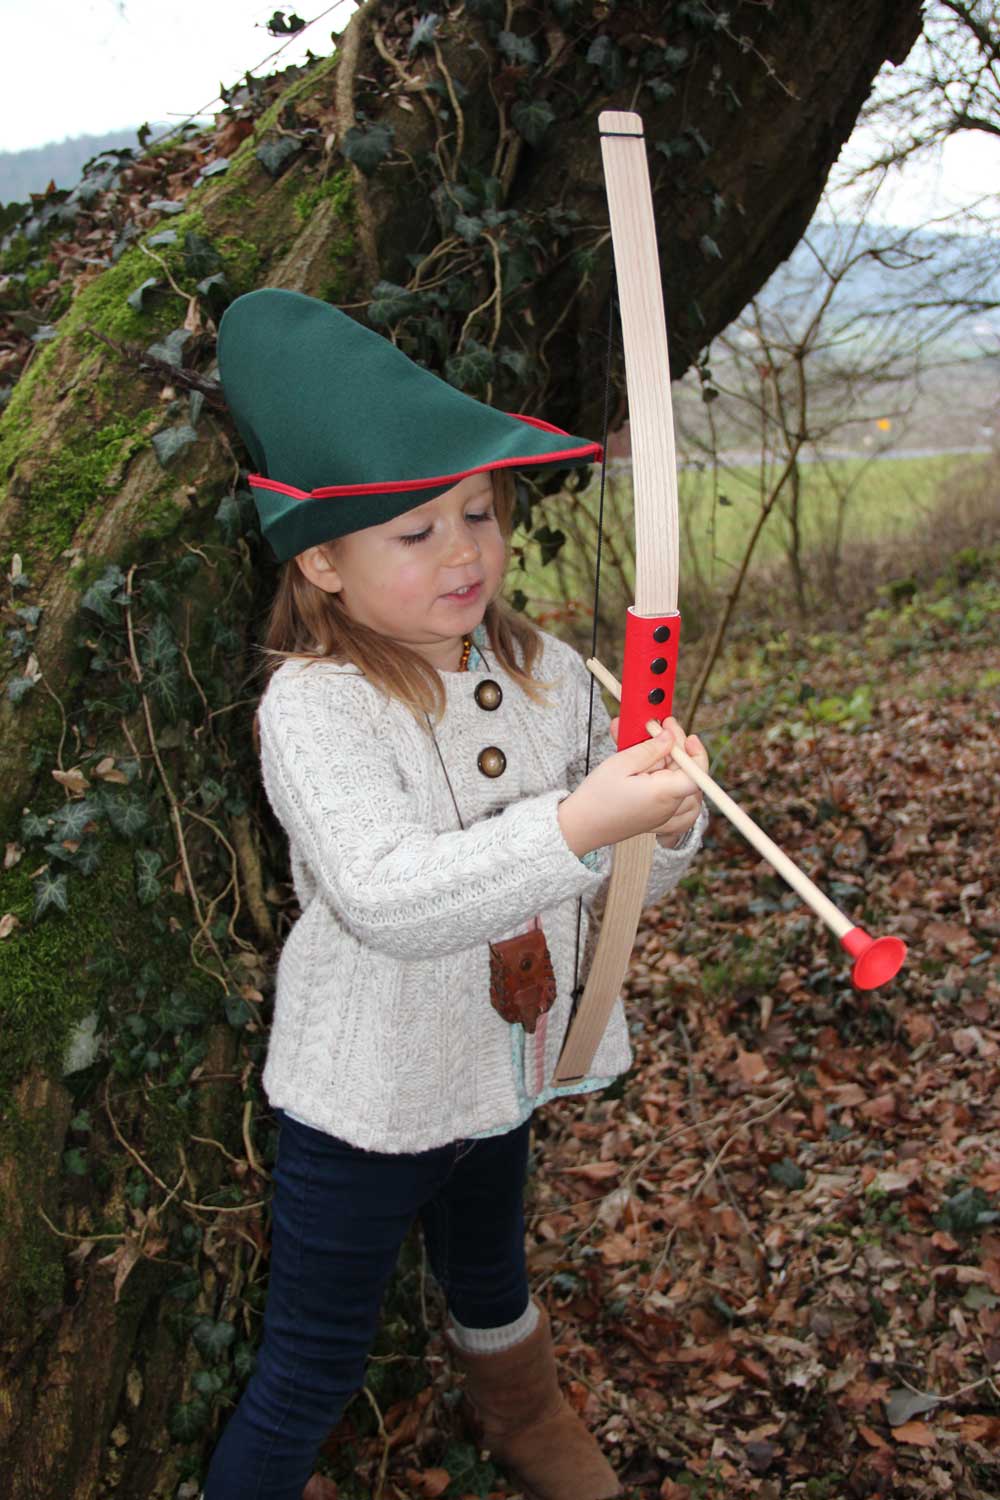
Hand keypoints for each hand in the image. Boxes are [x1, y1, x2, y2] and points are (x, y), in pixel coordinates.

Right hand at [557, 717, 706, 857]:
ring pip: (687, 790)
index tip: (685, 736)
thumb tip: (670, 737)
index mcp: (662, 794)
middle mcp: (668, 808)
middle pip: (689, 775)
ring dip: (679, 768)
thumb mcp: (621, 764)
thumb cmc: (596, 797)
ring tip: (659, 752)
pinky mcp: (657, 820)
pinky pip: (681, 809)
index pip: (697, 774)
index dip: (696, 753)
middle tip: (659, 730)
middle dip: (677, 749)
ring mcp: (664, 817)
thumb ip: (650, 749)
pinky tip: (668, 778)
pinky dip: (680, 793)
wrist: (580, 826)